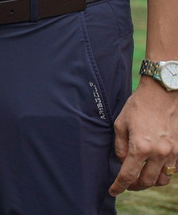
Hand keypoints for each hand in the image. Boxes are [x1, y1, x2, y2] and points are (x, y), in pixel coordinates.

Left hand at [111, 79, 177, 194]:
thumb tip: (122, 161)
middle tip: (127, 184)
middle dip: (135, 186)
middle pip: (147, 181)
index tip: (113, 191)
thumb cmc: (139, 106)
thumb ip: (120, 146)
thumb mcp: (120, 124)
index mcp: (140, 147)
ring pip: (163, 179)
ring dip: (151, 182)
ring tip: (141, 178)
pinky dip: (163, 173)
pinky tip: (154, 168)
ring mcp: (172, 153)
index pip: (128, 175)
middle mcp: (158, 153)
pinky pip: (173, 170)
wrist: (162, 95)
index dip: (119, 186)